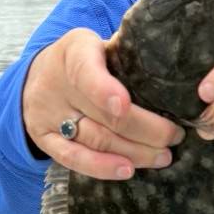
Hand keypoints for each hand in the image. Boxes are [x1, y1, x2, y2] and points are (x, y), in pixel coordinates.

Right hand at [22, 28, 184, 180]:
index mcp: (74, 52)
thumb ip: (127, 56)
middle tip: (175, 137)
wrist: (39, 73)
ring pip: (94, 139)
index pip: (86, 72)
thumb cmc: (87, 59)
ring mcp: (48, 114)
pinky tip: (128, 170)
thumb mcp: (101, 44)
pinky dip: (102, 167)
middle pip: (103, 115)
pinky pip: (73, 158)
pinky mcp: (44, 139)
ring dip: (133, 152)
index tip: (125, 106)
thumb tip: (174, 75)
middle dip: (146, 130)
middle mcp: (56, 84)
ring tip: (162, 156)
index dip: (104, 90)